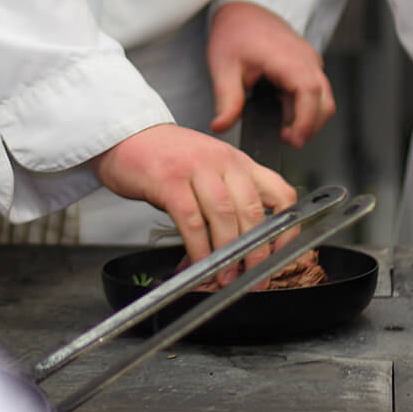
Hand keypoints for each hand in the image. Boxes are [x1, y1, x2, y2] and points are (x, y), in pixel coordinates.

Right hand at [93, 124, 297, 285]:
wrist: (125, 135)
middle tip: (253, 276)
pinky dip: (198, 247)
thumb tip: (242, 247)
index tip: (280, 255)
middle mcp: (223, 162)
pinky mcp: (169, 180)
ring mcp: (196, 168)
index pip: (281, 194)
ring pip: (225, 216)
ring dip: (228, 253)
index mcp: (239, 163)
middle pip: (253, 211)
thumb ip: (228, 199)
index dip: (286, 229)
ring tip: (225, 276)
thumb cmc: (166, 157)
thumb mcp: (209, 170)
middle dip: (256, 251)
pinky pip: (191, 220)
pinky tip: (198, 263)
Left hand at [204, 1, 334, 148]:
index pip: (310, 91)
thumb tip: (220, 126)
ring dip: (307, 118)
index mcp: (287, 57)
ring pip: (323, 99)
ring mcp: (310, 62)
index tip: (294, 141)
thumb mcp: (223, 67)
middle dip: (309, 126)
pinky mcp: (308, 66)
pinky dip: (303, 107)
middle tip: (284, 139)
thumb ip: (226, 100)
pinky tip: (281, 111)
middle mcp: (306, 59)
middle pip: (324, 101)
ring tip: (281, 128)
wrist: (243, 10)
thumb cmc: (234, 33)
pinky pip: (315, 92)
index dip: (306, 120)